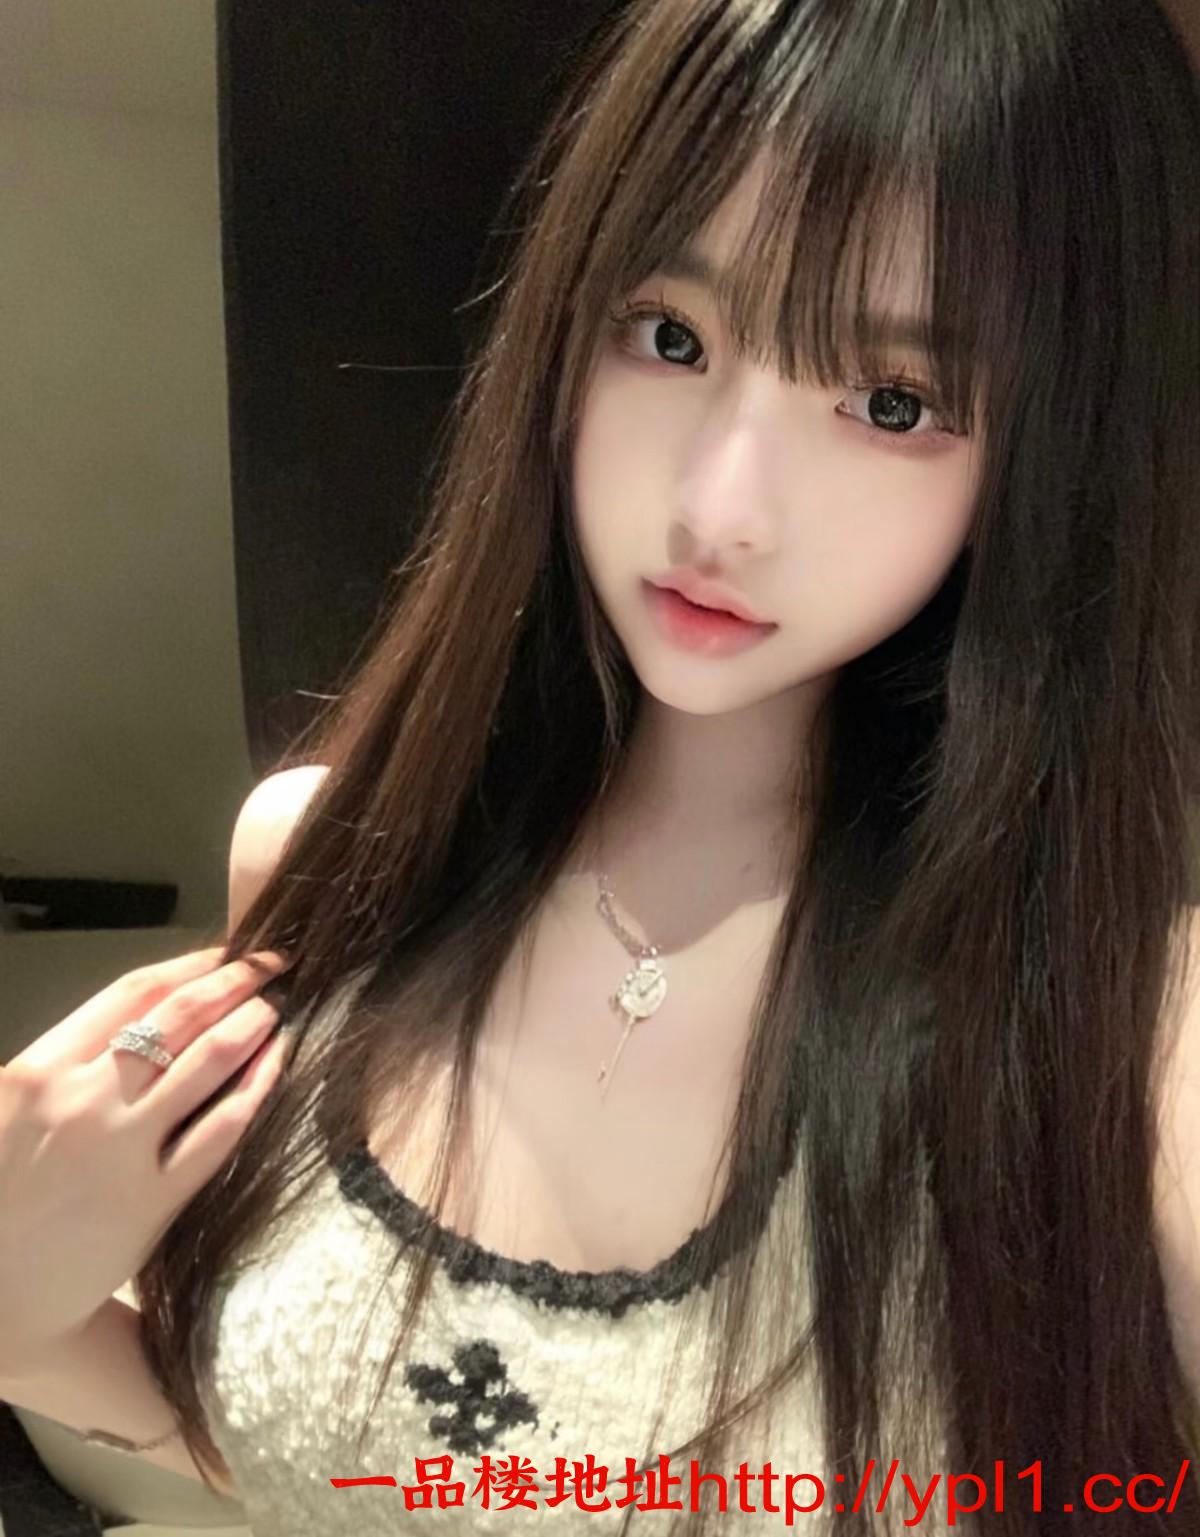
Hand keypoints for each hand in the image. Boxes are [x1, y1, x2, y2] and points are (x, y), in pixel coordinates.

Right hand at [0, 946, 294, 1368]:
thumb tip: (146, 1013)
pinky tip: (277, 1062)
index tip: (227, 951)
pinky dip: (258, 1085)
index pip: (133, 992)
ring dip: (252, 1023)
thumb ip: (70, 1058)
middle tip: (273, 965)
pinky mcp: (153, 1201)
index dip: (192, 964)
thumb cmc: (2, 1191)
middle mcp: (83, 1099)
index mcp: (42, 1069)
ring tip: (277, 1009)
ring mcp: (121, 1148)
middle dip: (236, 980)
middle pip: (180, 1016)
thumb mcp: (12, 1106)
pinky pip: (221, 1129)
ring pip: (207, 1061)